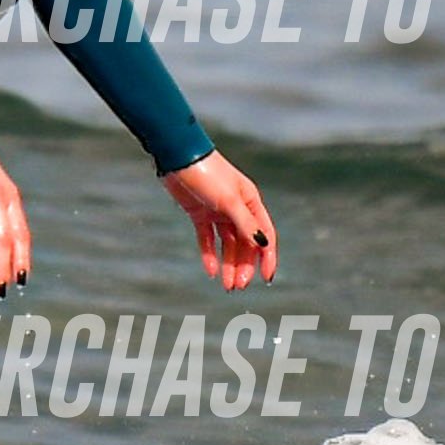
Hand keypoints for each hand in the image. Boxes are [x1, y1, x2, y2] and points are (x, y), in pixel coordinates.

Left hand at [163, 152, 278, 289]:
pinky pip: (207, 239)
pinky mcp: (200, 214)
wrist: (177, 158)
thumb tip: (263, 245)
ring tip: (227, 286)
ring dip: (228, 265)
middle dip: (243, 266)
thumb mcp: (229, 201)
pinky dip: (209, 255)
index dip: (267, 257)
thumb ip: (245, 223)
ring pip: (227, 244)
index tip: (266, 278)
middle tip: (238, 287)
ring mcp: (218, 212)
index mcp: (251, 202)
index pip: (264, 235)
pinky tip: (211, 271)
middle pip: (245, 244)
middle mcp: (237, 209)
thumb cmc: (208, 174)